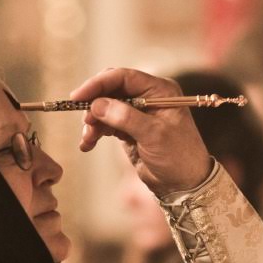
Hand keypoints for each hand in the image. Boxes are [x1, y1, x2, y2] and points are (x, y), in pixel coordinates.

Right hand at [70, 68, 211, 195]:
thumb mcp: (154, 135)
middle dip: (94, 104)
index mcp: (159, 90)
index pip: (123, 77)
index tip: (78, 96)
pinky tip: (87, 144)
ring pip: (105, 108)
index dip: (99, 84)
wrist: (184, 184)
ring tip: (87, 139)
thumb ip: (126, 118)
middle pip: (111, 90)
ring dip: (93, 122)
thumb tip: (97, 105)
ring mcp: (137, 114)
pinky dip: (95, 133)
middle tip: (84, 121)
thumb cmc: (178, 156)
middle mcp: (147, 98)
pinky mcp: (128, 130)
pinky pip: (106, 125)